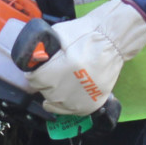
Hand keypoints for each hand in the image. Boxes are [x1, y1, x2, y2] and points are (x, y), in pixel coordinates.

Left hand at [27, 0, 145, 115]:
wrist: (113, 41)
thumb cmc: (87, 34)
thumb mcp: (58, 35)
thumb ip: (42, 49)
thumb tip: (32, 58)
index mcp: (56, 71)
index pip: (33, 80)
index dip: (35, 72)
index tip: (39, 69)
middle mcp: (66, 89)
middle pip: (44, 91)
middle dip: (46, 81)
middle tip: (54, 72)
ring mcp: (78, 100)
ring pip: (55, 103)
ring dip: (55, 93)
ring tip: (63, 81)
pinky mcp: (90, 105)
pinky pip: (70, 110)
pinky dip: (66, 103)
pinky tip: (68, 94)